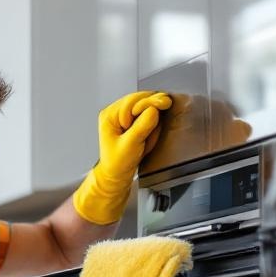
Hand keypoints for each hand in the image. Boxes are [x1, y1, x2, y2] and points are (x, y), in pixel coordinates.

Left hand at [73, 90, 171, 224]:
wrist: (116, 176)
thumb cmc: (117, 164)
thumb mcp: (130, 145)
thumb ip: (142, 126)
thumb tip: (153, 110)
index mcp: (109, 116)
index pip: (131, 101)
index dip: (148, 102)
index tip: (163, 102)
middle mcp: (115, 113)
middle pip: (138, 99)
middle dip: (152, 104)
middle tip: (166, 104)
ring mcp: (124, 117)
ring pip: (143, 106)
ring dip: (153, 113)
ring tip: (151, 130)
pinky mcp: (132, 122)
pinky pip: (146, 115)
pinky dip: (152, 120)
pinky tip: (151, 131)